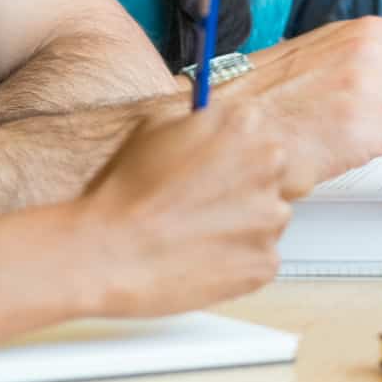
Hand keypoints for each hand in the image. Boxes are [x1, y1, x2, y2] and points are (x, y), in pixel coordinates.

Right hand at [73, 103, 294, 316]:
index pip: (255, 128)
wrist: (111, 251)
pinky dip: (236, 260)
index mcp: (243, 124)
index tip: (216, 162)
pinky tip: (201, 257)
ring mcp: (270, 216)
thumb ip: (198, 119)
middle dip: (242, 185)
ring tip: (197, 232)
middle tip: (203, 201)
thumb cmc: (126, 190)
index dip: (231, 148)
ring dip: (242, 223)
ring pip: (267, 217)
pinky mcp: (265, 262)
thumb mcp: (155, 125)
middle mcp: (267, 165)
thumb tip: (213, 122)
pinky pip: (259, 257)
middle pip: (268, 173)